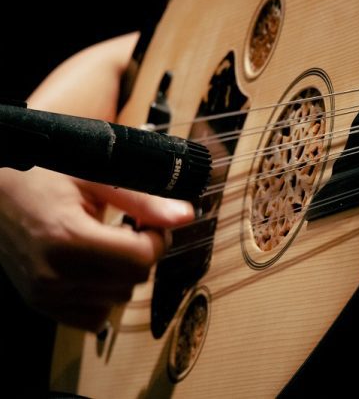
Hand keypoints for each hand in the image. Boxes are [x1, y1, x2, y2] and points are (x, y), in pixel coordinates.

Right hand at [0, 167, 193, 331]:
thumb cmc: (42, 174)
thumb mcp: (94, 175)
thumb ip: (141, 199)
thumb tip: (185, 216)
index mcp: (67, 238)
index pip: (142, 259)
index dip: (156, 238)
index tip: (146, 221)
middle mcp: (53, 274)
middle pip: (134, 280)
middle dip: (141, 253)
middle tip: (126, 227)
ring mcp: (44, 294)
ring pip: (117, 300)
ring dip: (122, 274)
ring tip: (104, 242)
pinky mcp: (39, 303)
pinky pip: (93, 317)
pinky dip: (102, 295)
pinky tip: (92, 266)